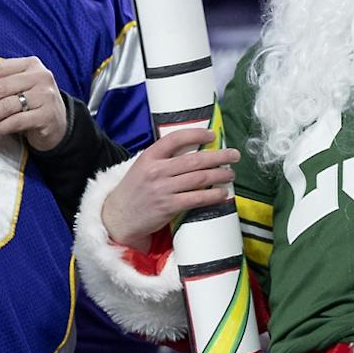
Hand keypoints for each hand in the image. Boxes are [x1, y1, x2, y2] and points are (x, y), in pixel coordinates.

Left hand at [0, 57, 68, 151]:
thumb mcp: (11, 90)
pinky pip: (17, 121)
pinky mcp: (48, 115)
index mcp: (30, 64)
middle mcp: (41, 76)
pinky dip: (1, 127)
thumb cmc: (30, 104)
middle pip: (1, 87)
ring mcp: (46, 95)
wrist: (57, 125)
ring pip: (7, 105)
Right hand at [100, 126, 239, 248]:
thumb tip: (193, 151)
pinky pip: (197, 198)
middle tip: (235, 155)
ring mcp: (162, 189)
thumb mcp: (142, 168)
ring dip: (220, 175)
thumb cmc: (135, 191)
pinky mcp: (168, 206)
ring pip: (199, 179)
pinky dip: (213, 195)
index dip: (196, 134)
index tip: (212, 135)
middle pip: (194, 160)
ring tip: (231, 174)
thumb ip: (163, 159)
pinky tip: (222, 193)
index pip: (175, 138)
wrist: (118, 218)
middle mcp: (156, 170)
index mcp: (149, 157)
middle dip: (219, 157)